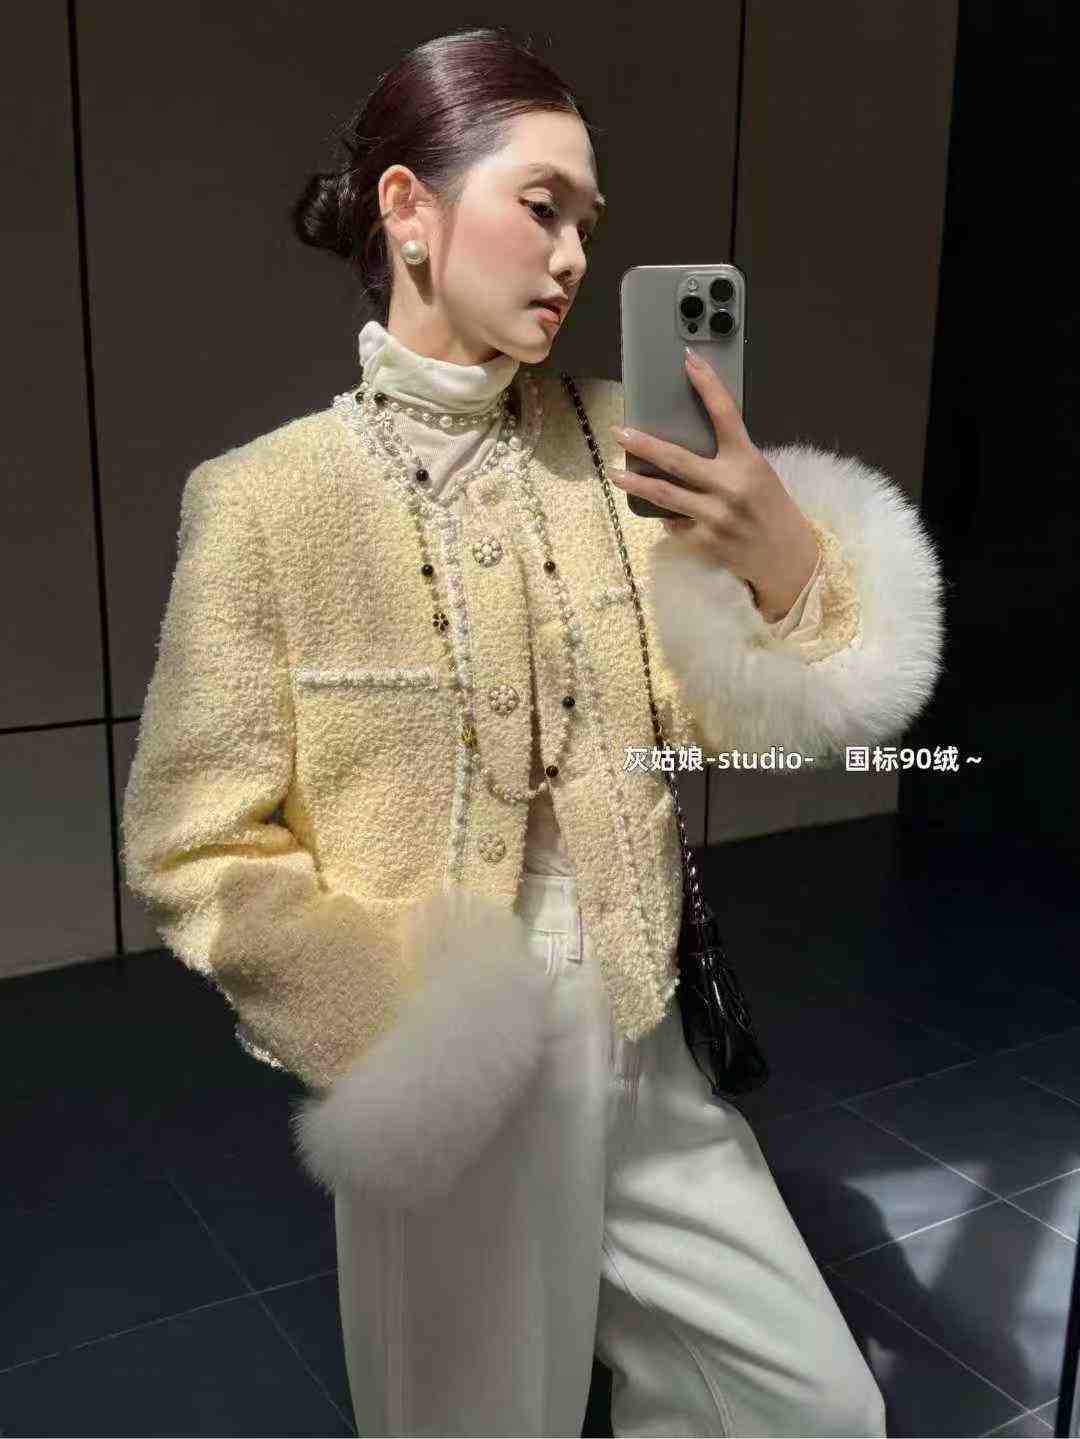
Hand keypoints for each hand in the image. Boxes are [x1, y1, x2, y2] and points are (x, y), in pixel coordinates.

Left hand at [608, 351, 820, 617]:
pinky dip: (669, 517)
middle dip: (642, 444)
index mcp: (747, 461)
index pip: (725, 413)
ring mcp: (715, 516)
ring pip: (663, 495)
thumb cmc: (770, 509)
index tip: (687, 359)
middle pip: (676, 459)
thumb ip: (728, 459)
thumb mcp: (758, 474)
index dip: (707, 384)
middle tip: (619, 432)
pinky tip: (672, 516)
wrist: (787, 559)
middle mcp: (730, 486)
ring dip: (633, 484)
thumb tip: (684, 443)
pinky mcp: (705, 541)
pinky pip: (674, 523)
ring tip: (613, 473)